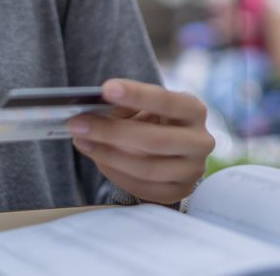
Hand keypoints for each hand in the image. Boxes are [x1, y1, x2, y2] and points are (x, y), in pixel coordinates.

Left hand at [69, 79, 214, 204]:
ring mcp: (192, 170)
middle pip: (155, 140)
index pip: (167, 101)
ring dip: (108, 155)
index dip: (137, 95)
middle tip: (78, 123)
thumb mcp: (145, 106)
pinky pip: (142, 187)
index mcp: (194, 110)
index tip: (106, 89)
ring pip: (147, 168)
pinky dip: (115, 173)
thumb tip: (93, 114)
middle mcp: (200, 141)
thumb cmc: (155, 121)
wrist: (174, 151)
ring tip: (82, 141)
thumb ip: (125, 107)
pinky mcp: (178, 192)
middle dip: (112, 132)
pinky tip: (98, 158)